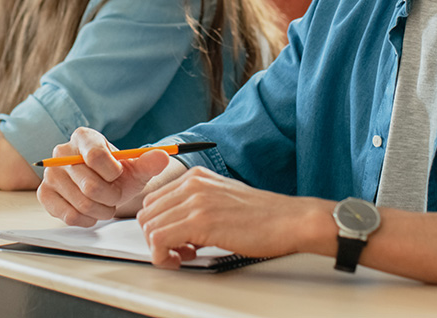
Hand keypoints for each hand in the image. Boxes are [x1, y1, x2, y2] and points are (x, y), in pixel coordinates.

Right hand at [37, 127, 172, 225]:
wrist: (103, 186)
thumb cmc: (118, 175)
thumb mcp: (136, 167)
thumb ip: (150, 162)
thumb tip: (163, 156)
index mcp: (84, 137)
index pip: (96, 156)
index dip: (114, 173)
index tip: (118, 174)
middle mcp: (62, 151)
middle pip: (90, 185)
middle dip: (111, 196)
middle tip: (115, 195)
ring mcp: (50, 173)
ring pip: (82, 203)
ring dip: (101, 210)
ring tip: (105, 203)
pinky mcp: (44, 194)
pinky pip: (69, 215)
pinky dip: (87, 219)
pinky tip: (92, 212)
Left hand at [136, 167, 333, 267]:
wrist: (289, 221)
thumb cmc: (263, 216)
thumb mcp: (223, 199)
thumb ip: (197, 205)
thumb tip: (176, 227)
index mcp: (196, 176)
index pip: (154, 200)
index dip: (158, 225)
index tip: (174, 239)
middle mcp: (192, 184)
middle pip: (147, 213)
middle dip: (156, 237)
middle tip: (178, 250)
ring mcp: (195, 201)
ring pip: (150, 228)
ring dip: (160, 249)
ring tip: (184, 255)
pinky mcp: (200, 222)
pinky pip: (159, 241)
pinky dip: (163, 257)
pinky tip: (182, 260)